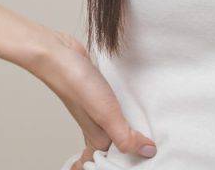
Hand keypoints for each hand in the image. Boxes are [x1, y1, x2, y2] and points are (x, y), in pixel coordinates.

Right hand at [32, 28, 157, 166]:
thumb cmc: (77, 84)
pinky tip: (138, 105)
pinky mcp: (101, 95)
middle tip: (155, 142)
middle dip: (136, 145)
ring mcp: (99, 111)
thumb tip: (148, 151)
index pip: (118, 159)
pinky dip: (129, 109)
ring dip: (134, 126)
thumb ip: (126, 136)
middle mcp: (98, 128)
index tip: (152, 155)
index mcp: (98, 139)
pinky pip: (119, 108)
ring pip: (120, 125)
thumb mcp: (106, 115)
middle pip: (120, 144)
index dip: (134, 158)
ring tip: (150, 126)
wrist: (60, 55)